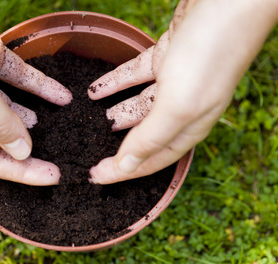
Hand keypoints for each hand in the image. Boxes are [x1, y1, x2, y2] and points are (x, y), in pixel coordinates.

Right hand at [0, 0, 71, 185]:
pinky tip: (61, 96)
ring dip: (35, 118)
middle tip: (60, 157)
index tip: (53, 177)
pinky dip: (40, 88)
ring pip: (12, 110)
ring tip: (61, 126)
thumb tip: (22, 152)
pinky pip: (19, 81)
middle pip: (1, 139)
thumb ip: (0, 126)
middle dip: (30, 149)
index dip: (23, 172)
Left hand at [89, 0, 277, 183]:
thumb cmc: (209, 54)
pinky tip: (96, 89)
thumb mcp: (178, 104)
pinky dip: (114, 83)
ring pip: (137, 105)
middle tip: (86, 151)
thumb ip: (151, 138)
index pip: (151, 160)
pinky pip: (133, 76)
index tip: (95, 178)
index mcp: (189, 127)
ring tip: (86, 121)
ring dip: (114, 113)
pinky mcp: (164, 57)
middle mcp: (181, 108)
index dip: (123, 171)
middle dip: (116, 147)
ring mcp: (173, 81)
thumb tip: (126, 168)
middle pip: (143, 136)